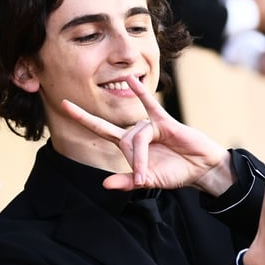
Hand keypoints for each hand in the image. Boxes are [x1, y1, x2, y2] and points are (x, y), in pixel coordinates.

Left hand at [61, 74, 231, 193]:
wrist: (200, 169)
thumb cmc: (175, 172)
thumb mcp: (149, 182)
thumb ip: (127, 182)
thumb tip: (104, 185)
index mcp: (129, 145)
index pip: (100, 128)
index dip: (82, 117)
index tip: (64, 104)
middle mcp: (136, 132)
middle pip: (123, 140)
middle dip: (123, 151)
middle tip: (143, 177)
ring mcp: (150, 125)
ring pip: (138, 138)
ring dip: (143, 159)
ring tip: (149, 175)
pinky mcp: (165, 121)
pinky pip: (150, 106)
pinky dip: (140, 94)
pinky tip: (131, 79)